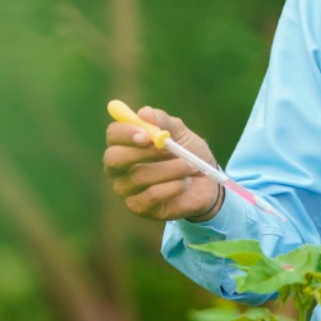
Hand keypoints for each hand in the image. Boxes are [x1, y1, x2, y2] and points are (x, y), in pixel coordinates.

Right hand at [102, 106, 223, 222]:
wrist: (207, 183)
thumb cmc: (189, 154)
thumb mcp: (181, 132)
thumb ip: (163, 121)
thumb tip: (144, 113)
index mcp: (125, 144)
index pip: (113, 135)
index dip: (125, 132)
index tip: (147, 134)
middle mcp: (119, 168)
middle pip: (113, 159)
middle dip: (141, 152)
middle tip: (167, 147)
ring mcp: (127, 190)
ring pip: (140, 176)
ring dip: (171, 168)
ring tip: (190, 166)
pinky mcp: (140, 208)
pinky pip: (153, 195)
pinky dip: (174, 186)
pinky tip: (186, 183)